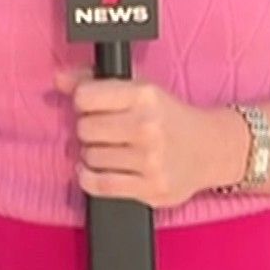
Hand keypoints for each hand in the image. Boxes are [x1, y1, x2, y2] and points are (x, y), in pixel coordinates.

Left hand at [53, 68, 238, 208]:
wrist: (210, 149)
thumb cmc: (169, 117)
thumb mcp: (139, 89)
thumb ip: (95, 82)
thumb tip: (59, 80)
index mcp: (145, 96)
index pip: (85, 97)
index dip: (83, 102)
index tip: (92, 106)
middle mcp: (148, 126)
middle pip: (85, 129)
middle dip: (89, 130)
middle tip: (103, 131)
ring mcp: (150, 160)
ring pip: (90, 157)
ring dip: (93, 155)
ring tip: (111, 149)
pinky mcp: (151, 188)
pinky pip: (99, 185)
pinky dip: (90, 178)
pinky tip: (98, 169)